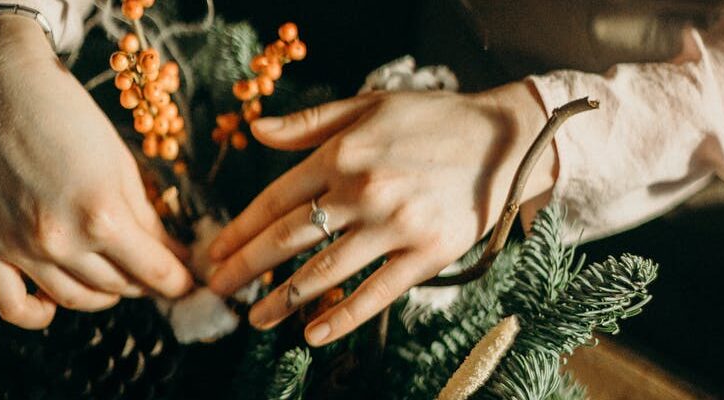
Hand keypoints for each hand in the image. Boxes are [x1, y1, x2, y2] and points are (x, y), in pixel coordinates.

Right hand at [0, 16, 192, 328]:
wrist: (5, 90)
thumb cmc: (72, 120)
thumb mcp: (123, 166)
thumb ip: (147, 218)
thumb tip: (174, 256)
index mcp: (102, 215)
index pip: (154, 271)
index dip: (178, 282)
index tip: (189, 283)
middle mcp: (59, 239)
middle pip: (118, 286)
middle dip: (145, 283)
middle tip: (155, 272)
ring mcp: (20, 247)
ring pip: (76, 299)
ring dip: (106, 295)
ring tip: (118, 279)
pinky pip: (12, 306)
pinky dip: (39, 315)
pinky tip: (56, 306)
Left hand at [207, 84, 552, 345]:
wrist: (506, 140)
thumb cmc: (431, 119)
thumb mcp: (368, 105)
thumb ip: (308, 122)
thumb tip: (254, 130)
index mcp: (342, 154)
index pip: (275, 200)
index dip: (240, 230)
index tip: (216, 252)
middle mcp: (363, 191)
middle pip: (288, 239)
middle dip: (246, 268)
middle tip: (218, 289)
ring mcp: (395, 226)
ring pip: (325, 271)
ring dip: (283, 299)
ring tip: (256, 319)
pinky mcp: (427, 254)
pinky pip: (375, 293)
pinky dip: (341, 317)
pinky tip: (312, 335)